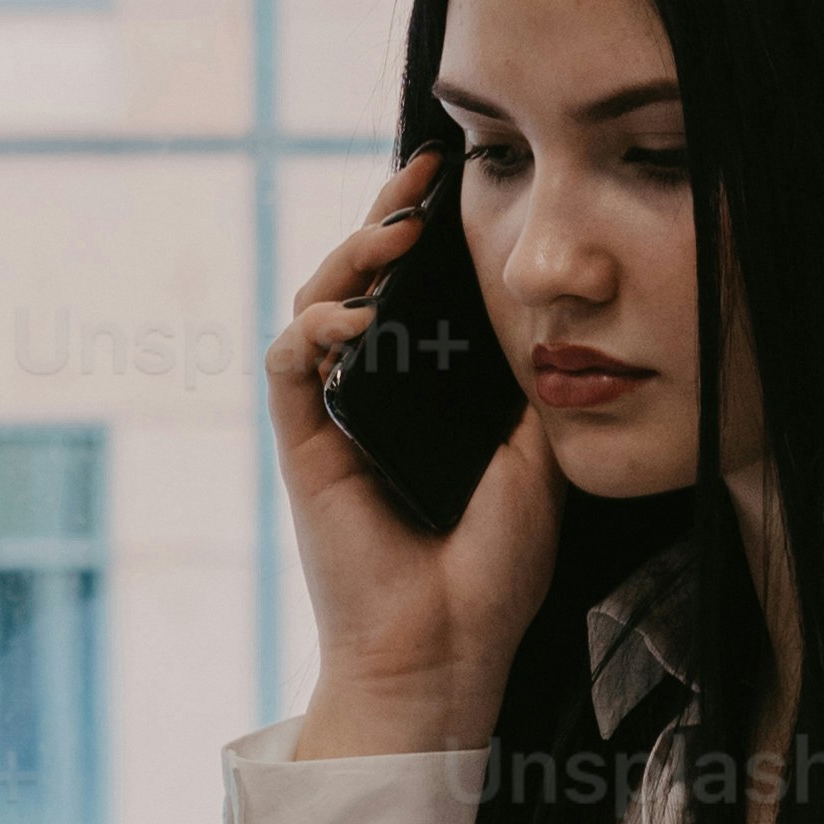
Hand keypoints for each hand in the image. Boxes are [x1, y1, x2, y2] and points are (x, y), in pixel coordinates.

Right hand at [273, 149, 564, 754]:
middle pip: (360, 282)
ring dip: (349, 259)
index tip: (456, 183)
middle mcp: (374, 395)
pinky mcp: (301, 444)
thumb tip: (535, 313)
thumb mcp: (535, 459)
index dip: (427, 235)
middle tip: (420, 175)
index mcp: (427, 396)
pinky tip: (356, 320)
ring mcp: (332, 416)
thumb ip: (523, 388)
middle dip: (385, 219)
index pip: (417, 295)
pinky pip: (288, 362)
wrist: (446, 648)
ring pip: (316, 305)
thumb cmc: (493, 571)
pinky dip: (314, 327)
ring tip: (394, 235)